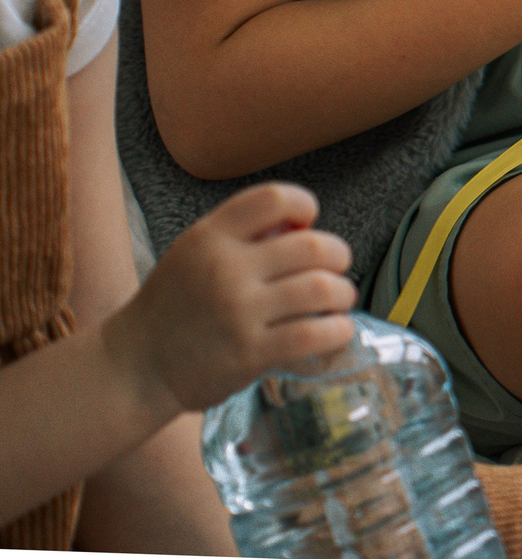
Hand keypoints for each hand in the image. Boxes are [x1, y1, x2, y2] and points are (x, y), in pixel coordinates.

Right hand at [102, 183, 356, 414]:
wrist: (133, 367)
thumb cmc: (175, 306)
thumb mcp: (195, 253)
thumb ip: (244, 234)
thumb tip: (305, 225)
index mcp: (210, 238)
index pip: (274, 198)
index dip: (303, 205)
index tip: (307, 223)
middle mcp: (225, 270)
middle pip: (313, 246)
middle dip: (338, 255)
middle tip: (336, 268)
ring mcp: (239, 313)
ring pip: (323, 289)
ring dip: (343, 293)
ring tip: (338, 300)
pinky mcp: (251, 354)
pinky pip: (316, 333)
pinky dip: (338, 329)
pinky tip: (335, 329)